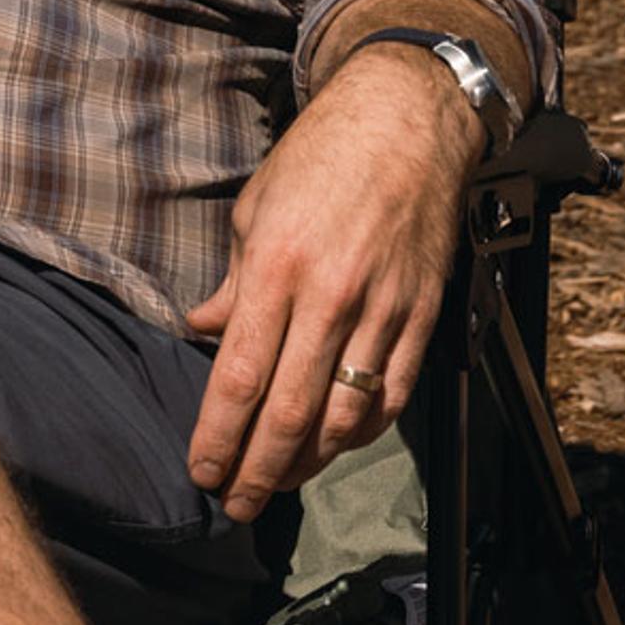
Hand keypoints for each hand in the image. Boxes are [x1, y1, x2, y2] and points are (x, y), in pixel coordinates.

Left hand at [185, 44, 481, 520]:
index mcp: (277, 266)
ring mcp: (383, 309)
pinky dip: (361, 430)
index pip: (241, 375)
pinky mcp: (422, 315)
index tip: (201, 472)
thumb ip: (233, 280)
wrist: (406, 120)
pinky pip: (391, 394)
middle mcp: (330, 295)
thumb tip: (205, 334)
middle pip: (290, 411)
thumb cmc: (320, 157)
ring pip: (344, 415)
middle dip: (258, 469)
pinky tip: (335, 444)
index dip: (219, 435)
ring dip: (308, 463)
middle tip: (236, 504)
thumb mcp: (256, 207)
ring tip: (278, 484)